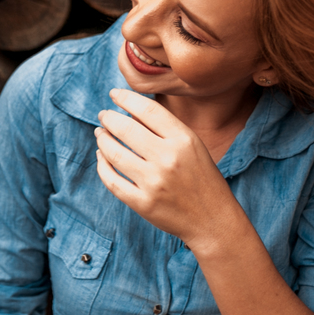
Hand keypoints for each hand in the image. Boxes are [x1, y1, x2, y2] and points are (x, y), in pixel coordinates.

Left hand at [95, 88, 242, 249]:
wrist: (213, 220)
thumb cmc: (203, 178)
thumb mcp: (194, 145)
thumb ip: (166, 128)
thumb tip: (130, 109)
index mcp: (184, 140)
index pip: (147, 110)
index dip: (126, 98)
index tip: (114, 94)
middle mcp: (168, 158)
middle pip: (125, 128)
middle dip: (109, 118)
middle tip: (103, 115)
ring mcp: (154, 182)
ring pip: (114, 153)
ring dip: (102, 140)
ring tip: (100, 133)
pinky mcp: (143, 203)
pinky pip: (112, 181)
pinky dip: (102, 165)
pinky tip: (102, 157)